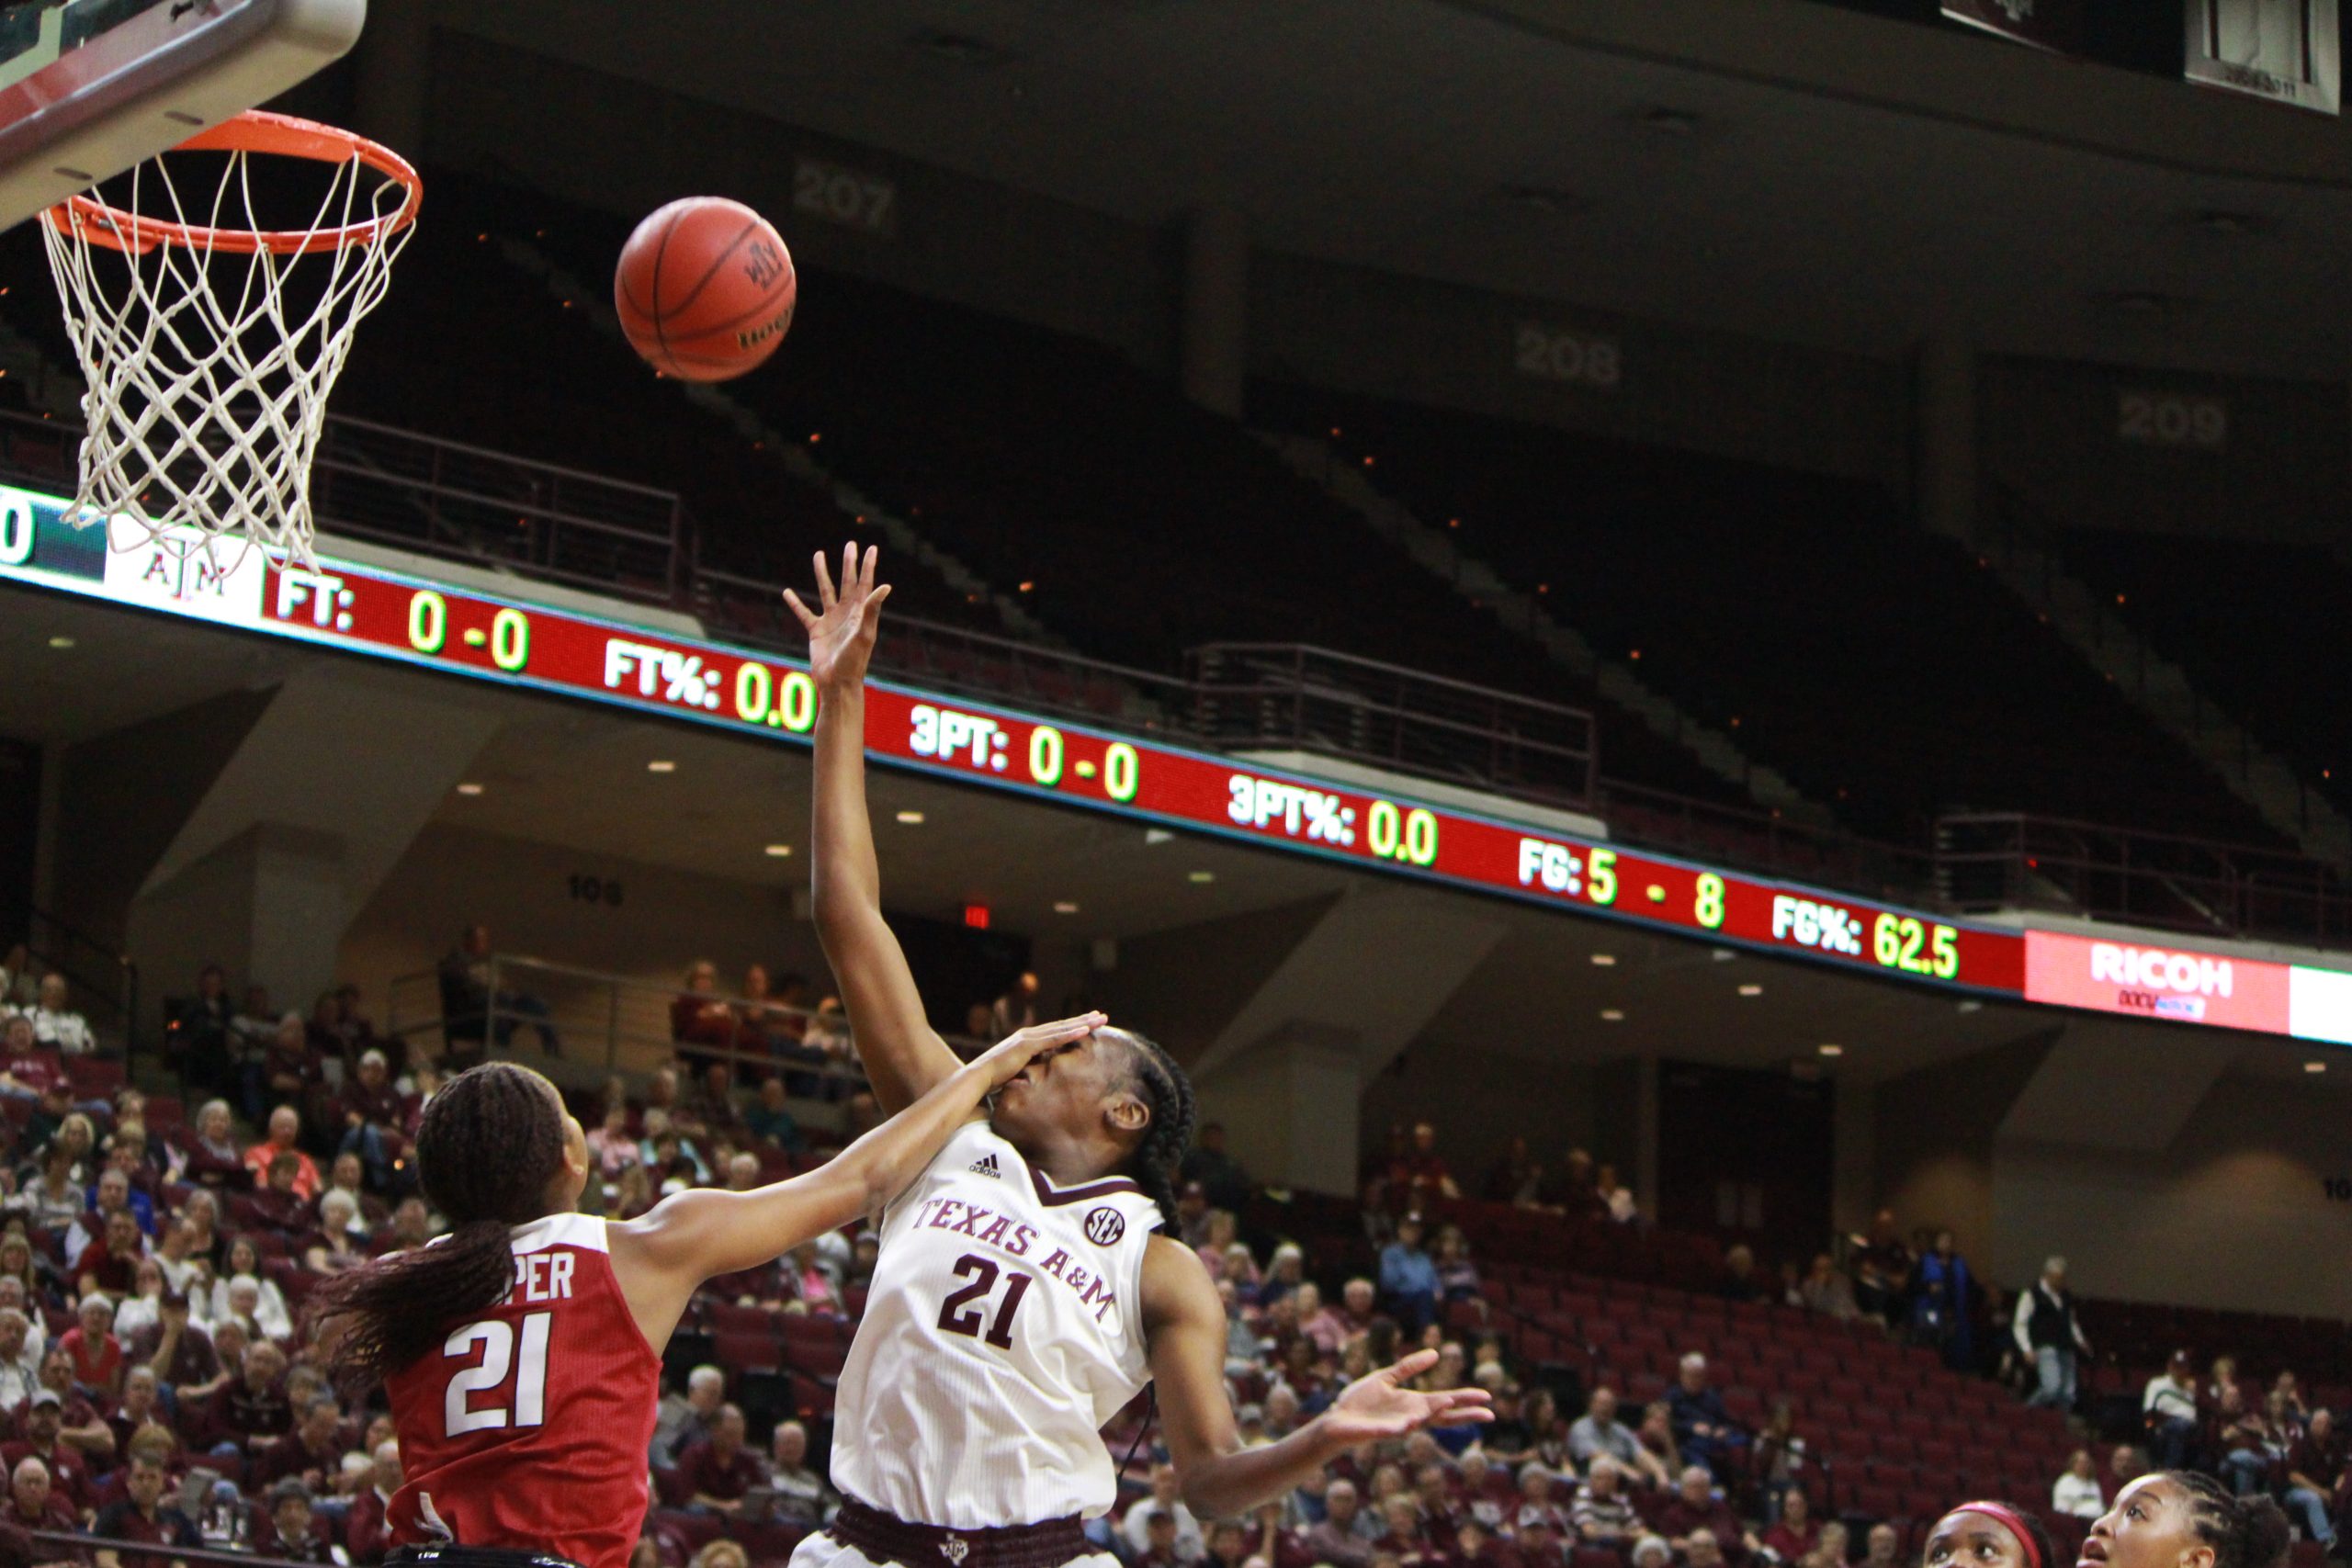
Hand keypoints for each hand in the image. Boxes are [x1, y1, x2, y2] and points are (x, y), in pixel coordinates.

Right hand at [783, 543, 892, 690]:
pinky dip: (795, 603)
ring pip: (825, 591)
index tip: (871, 548)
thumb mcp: (864, 633)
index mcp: (861, 613)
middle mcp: (847, 613)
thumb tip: (886, 586)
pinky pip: (804, 613)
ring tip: (818, 554)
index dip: (868, 566)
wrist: (837, 683)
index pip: (865, 583)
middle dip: (849, 563)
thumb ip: (872, 609)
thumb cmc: (854, 661)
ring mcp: (831, 621)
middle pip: (847, 582)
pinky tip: (787, 592)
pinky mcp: (816, 631)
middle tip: (850, 544)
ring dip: (822, 573)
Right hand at [971, 1014, 1107, 1089]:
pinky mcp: (1027, 1045)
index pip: (1055, 1031)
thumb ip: (1027, 1069)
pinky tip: (1086, 1030)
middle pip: (1062, 1025)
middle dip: (1083, 1020)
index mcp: (1027, 1040)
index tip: (1088, 1023)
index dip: (1072, 1026)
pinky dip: (1071, 1033)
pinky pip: (1054, 1039)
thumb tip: (1036, 1078)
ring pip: (1062, 1028)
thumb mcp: (1016, 1072)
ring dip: (1083, 1023)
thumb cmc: (994, 1079)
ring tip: (1100, 1019)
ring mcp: (1028, 1038)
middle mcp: (1029, 1035)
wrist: (978, 1077)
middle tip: (1102, 1015)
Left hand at [1318, 1348, 1492, 1444]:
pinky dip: (1403, 1427)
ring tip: (1449, 1401)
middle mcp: (1411, 1417)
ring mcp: (1397, 1426)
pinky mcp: (1379, 1432)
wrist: (1336, 1418)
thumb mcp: (1386, 1378)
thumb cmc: (1361, 1401)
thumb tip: (1435, 1354)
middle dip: (1464, 1415)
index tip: (1487, 1397)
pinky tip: (1412, 1422)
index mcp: (1414, 1404)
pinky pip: (1393, 1430)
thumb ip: (1409, 1367)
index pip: (1446, 1401)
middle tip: (1489, 1414)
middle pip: (1443, 1416)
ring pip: (1421, 1421)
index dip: (1465, 1399)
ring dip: (1434, 1413)